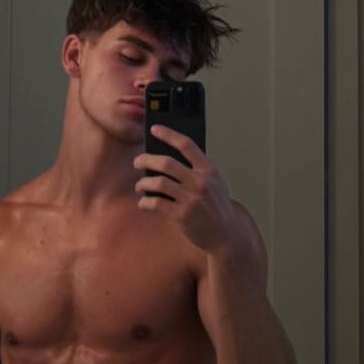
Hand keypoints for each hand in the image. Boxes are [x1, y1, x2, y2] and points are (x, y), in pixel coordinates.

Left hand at [134, 127, 245, 257]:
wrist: (226, 234)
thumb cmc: (217, 207)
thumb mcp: (215, 183)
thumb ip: (198, 170)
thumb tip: (169, 158)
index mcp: (209, 170)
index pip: (187, 145)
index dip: (169, 134)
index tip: (154, 129)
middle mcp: (200, 182)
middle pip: (167, 163)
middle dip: (147, 160)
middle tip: (138, 161)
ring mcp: (191, 199)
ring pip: (158, 183)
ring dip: (144, 183)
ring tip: (140, 186)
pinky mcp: (182, 215)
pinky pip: (156, 203)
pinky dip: (146, 202)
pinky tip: (144, 203)